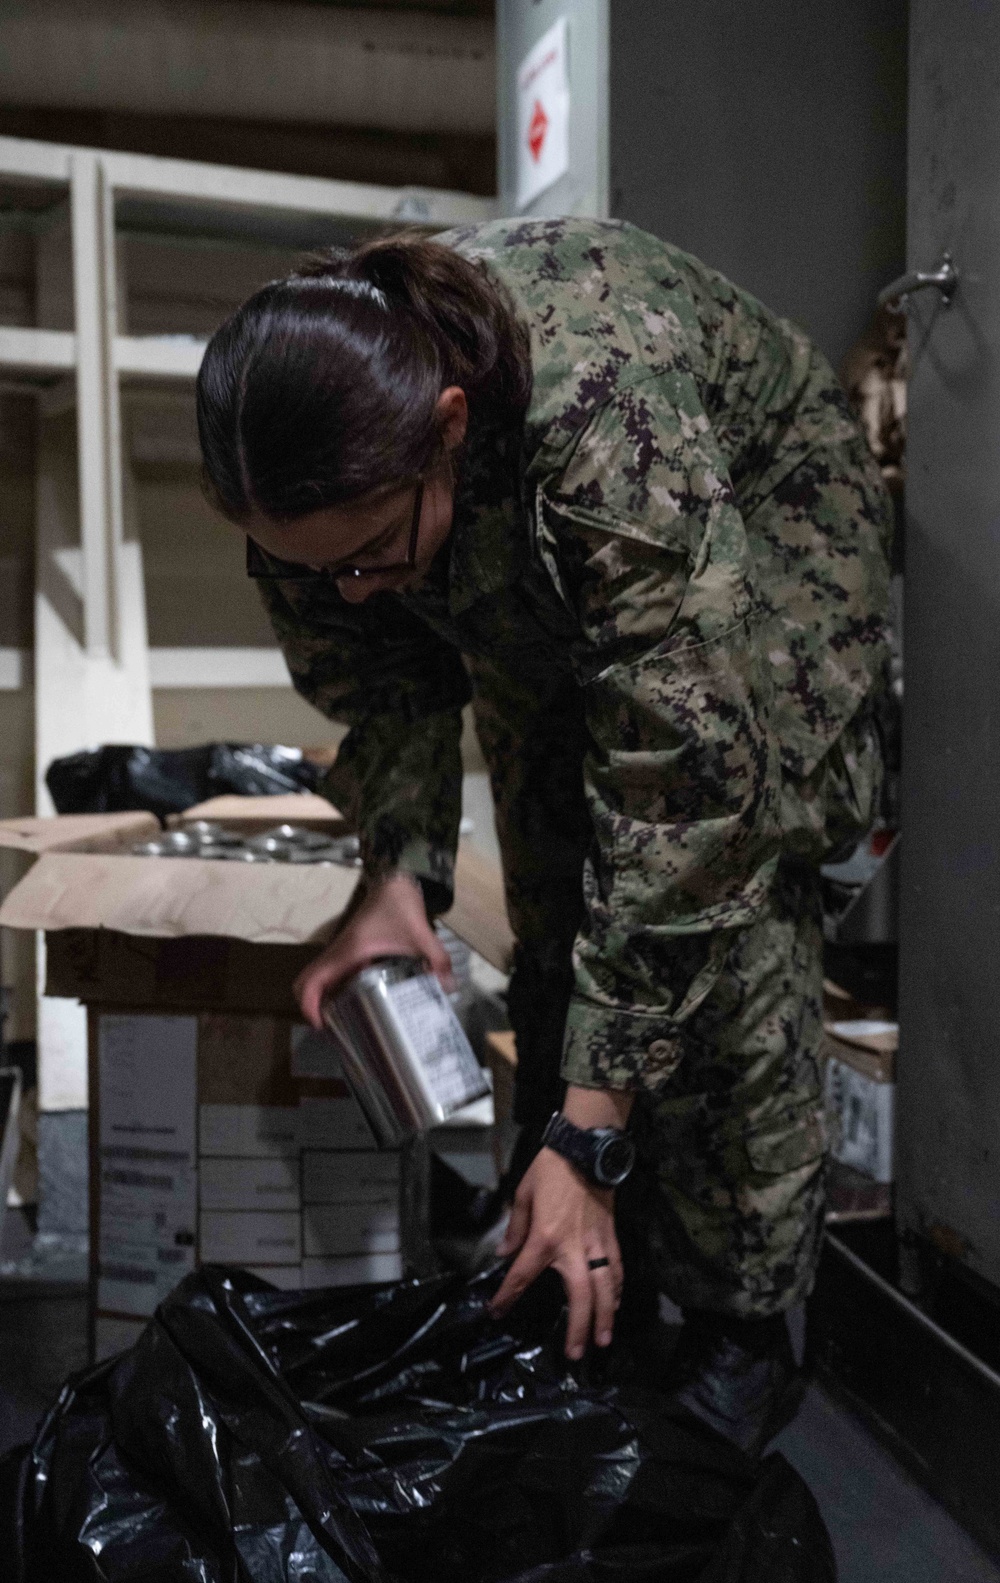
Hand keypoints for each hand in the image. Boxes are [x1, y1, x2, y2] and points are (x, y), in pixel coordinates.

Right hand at [294, 871, 452, 1027]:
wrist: (395, 881)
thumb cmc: (400, 906)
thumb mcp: (422, 936)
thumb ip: (438, 960)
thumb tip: (449, 988)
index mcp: (347, 952)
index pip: (312, 980)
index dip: (309, 1006)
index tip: (322, 1026)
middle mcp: (338, 952)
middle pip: (307, 982)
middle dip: (312, 1006)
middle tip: (333, 1027)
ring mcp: (342, 950)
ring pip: (319, 977)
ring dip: (323, 998)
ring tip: (345, 1020)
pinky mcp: (350, 949)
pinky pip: (334, 972)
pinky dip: (336, 987)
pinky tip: (361, 1000)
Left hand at [489, 1146, 623, 1358]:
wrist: (584, 1147)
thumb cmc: (550, 1169)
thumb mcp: (523, 1194)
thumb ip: (516, 1228)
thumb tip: (505, 1254)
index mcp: (544, 1237)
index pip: (522, 1276)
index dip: (507, 1297)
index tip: (497, 1312)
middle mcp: (573, 1247)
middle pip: (580, 1296)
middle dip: (579, 1327)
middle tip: (576, 1353)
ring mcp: (596, 1243)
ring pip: (606, 1287)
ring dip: (606, 1316)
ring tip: (604, 1340)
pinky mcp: (612, 1235)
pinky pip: (617, 1268)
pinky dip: (618, 1288)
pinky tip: (616, 1303)